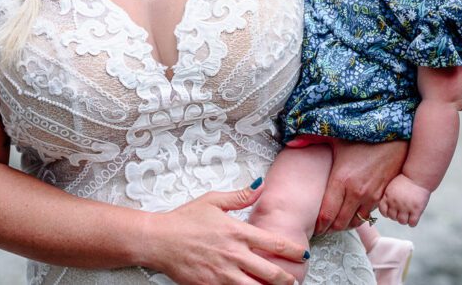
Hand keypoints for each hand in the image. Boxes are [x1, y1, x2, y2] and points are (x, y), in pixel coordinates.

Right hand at [142, 181, 305, 284]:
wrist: (158, 240)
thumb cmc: (184, 219)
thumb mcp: (213, 201)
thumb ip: (240, 196)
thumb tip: (260, 186)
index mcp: (238, 232)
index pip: (274, 243)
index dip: (292, 251)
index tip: (303, 255)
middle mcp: (234, 254)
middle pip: (270, 272)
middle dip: (286, 279)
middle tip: (294, 280)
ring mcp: (223, 274)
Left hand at [315, 139, 407, 233]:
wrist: (393, 135)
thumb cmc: (364, 135)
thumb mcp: (336, 136)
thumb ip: (311, 139)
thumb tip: (292, 142)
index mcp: (341, 180)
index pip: (326, 214)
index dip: (319, 225)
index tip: (313, 226)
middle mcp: (356, 192)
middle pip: (340, 223)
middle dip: (330, 228)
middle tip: (323, 226)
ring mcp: (370, 196)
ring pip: (355, 222)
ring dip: (345, 224)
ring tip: (337, 220)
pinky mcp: (381, 196)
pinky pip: (368, 215)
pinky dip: (359, 216)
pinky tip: (353, 210)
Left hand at [378, 174, 430, 226]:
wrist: (419, 175)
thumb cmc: (406, 179)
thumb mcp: (392, 186)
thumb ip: (388, 196)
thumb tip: (386, 207)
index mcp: (388, 196)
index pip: (383, 212)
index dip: (388, 212)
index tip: (393, 209)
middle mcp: (395, 203)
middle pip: (393, 217)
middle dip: (397, 215)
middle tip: (403, 211)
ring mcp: (406, 207)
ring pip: (402, 222)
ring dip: (405, 219)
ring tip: (409, 214)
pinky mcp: (416, 210)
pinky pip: (412, 223)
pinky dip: (413, 222)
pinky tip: (415, 216)